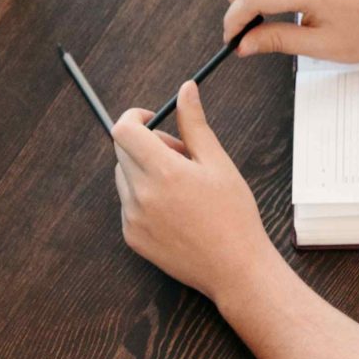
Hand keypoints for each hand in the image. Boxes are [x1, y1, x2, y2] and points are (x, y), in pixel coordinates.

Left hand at [109, 83, 274, 305]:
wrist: (235, 269)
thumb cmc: (234, 215)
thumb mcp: (218, 163)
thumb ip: (195, 124)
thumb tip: (186, 89)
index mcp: (163, 172)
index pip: (123, 130)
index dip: (133, 118)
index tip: (151, 119)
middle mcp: (141, 195)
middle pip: (122, 151)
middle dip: (146, 143)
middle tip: (180, 154)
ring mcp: (132, 218)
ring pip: (124, 177)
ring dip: (144, 171)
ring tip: (181, 186)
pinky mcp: (131, 237)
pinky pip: (127, 203)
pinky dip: (144, 197)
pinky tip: (175, 210)